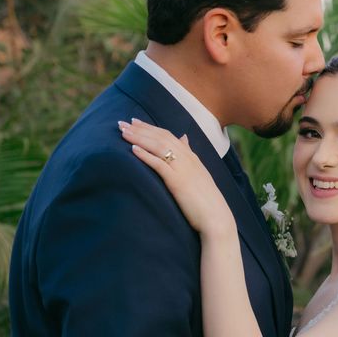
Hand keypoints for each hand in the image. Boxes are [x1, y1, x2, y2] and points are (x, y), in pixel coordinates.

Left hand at [118, 119, 235, 236]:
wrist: (216, 216)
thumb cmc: (206, 199)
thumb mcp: (198, 172)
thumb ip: (189, 155)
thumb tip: (184, 138)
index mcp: (191, 156)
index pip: (167, 135)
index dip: (150, 127)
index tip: (134, 122)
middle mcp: (187, 158)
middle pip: (160, 137)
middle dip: (140, 129)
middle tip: (121, 123)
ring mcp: (182, 168)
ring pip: (158, 146)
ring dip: (139, 137)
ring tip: (122, 132)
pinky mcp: (177, 181)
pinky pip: (159, 164)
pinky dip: (145, 155)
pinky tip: (132, 149)